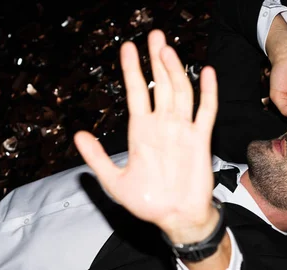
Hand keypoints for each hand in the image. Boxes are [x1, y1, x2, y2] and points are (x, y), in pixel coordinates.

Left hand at [74, 30, 218, 242]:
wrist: (175, 217)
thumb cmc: (147, 202)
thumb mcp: (114, 181)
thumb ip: (98, 157)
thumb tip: (78, 135)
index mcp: (141, 131)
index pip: (136, 92)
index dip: (132, 70)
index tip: (127, 47)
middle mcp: (162, 125)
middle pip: (160, 84)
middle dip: (156, 59)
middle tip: (154, 34)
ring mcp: (182, 130)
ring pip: (181, 92)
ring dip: (175, 70)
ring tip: (168, 48)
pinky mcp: (200, 140)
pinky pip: (205, 112)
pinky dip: (207, 92)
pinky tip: (207, 72)